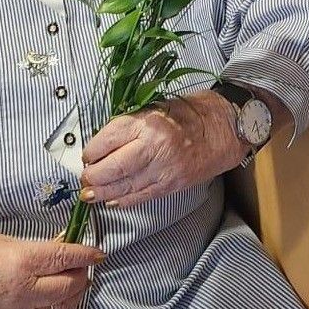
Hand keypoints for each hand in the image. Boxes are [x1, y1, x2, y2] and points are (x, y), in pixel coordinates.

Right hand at [0, 229, 101, 308]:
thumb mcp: (5, 241)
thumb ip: (35, 249)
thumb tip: (62, 249)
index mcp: (21, 261)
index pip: (64, 258)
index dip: (85, 254)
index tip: (97, 252)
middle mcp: (23, 289)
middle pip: (68, 285)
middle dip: (81, 274)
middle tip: (83, 265)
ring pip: (60, 307)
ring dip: (74, 295)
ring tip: (77, 284)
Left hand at [80, 92, 242, 207]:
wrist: (223, 128)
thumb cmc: (189, 113)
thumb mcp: (157, 107)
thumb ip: (131, 124)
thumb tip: (104, 142)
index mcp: (148, 121)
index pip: (109, 138)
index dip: (92, 150)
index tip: (86, 154)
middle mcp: (154, 146)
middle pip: (113, 167)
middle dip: (93, 176)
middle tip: (85, 177)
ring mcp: (163, 169)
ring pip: (124, 187)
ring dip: (103, 193)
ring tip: (90, 193)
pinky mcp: (171, 185)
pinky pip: (141, 197)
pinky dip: (123, 201)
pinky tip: (112, 201)